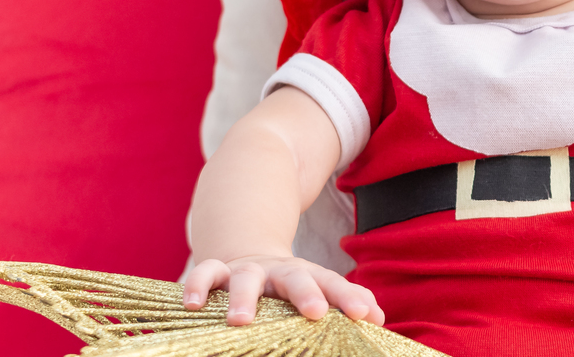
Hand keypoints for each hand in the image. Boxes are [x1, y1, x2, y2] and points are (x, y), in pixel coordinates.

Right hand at [183, 256, 383, 326]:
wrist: (250, 253)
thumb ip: (347, 300)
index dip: (350, 298)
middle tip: (315, 313)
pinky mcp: (217, 270)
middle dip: (306, 293)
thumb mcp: (318, 288)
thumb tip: (380, 318)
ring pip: (245, 277)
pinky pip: (204, 272)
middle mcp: (279, 270)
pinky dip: (197, 285)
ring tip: (241, 320)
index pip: (334, 284)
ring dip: (244, 297)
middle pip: (296, 277)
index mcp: (308, 276)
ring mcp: (247, 269)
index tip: (364, 315)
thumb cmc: (291, 286)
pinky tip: (193, 304)